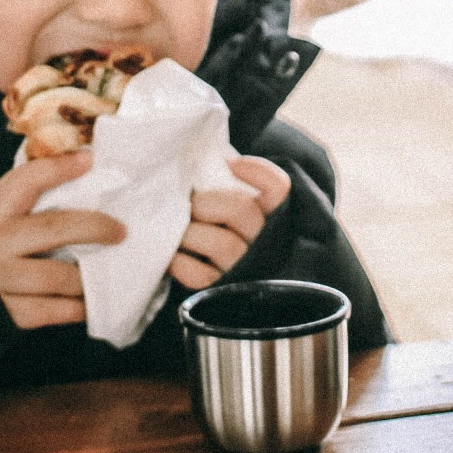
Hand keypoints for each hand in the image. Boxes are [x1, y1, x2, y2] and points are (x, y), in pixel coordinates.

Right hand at [0, 151, 124, 328]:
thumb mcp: (1, 213)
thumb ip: (34, 194)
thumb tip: (84, 162)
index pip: (28, 180)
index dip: (60, 168)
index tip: (88, 160)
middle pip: (56, 228)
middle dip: (95, 228)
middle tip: (120, 232)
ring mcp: (1, 279)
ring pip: (59, 277)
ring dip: (88, 277)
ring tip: (105, 272)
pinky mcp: (7, 313)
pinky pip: (53, 312)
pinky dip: (76, 308)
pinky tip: (87, 302)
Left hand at [168, 156, 292, 289]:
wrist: (210, 288)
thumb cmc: (211, 231)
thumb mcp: (225, 206)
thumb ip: (222, 185)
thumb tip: (206, 161)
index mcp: (271, 219)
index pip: (278, 188)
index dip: (256, 170)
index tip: (228, 163)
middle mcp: (264, 245)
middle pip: (241, 209)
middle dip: (206, 202)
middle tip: (188, 204)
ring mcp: (243, 270)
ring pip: (222, 244)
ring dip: (191, 233)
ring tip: (177, 231)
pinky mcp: (219, 292)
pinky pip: (200, 275)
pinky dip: (181, 262)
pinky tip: (174, 256)